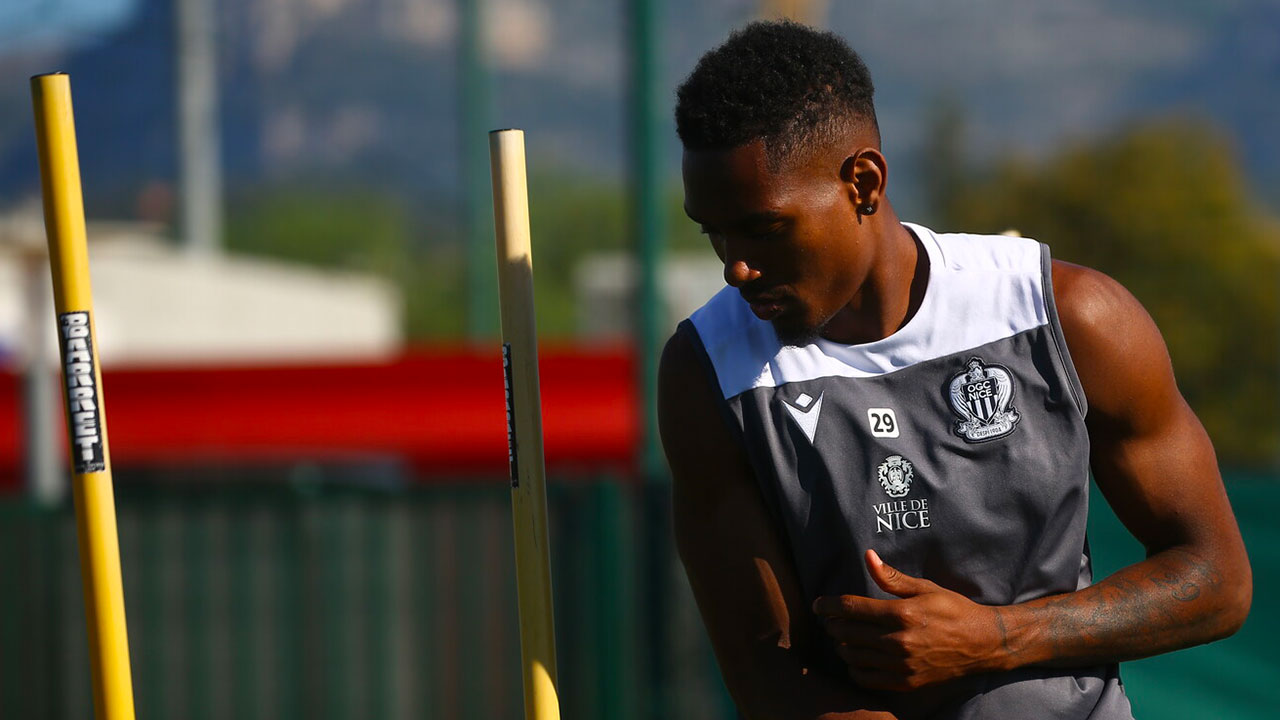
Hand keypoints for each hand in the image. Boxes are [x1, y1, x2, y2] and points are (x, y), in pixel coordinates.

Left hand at [812, 550, 1006, 690]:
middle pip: (847, 633)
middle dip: (832, 624)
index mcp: (902, 614)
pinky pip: (866, 679)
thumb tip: (868, 556)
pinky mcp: (905, 682)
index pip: (851, 608)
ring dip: (841, 645)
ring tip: (842, 636)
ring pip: (852, 656)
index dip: (828, 605)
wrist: (982, 644)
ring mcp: (901, 665)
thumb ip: (891, 577)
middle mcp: (898, 641)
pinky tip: (856, 658)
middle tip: (828, 619)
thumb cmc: (953, 610)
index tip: (818, 604)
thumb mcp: (924, 588)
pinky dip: (854, 669)